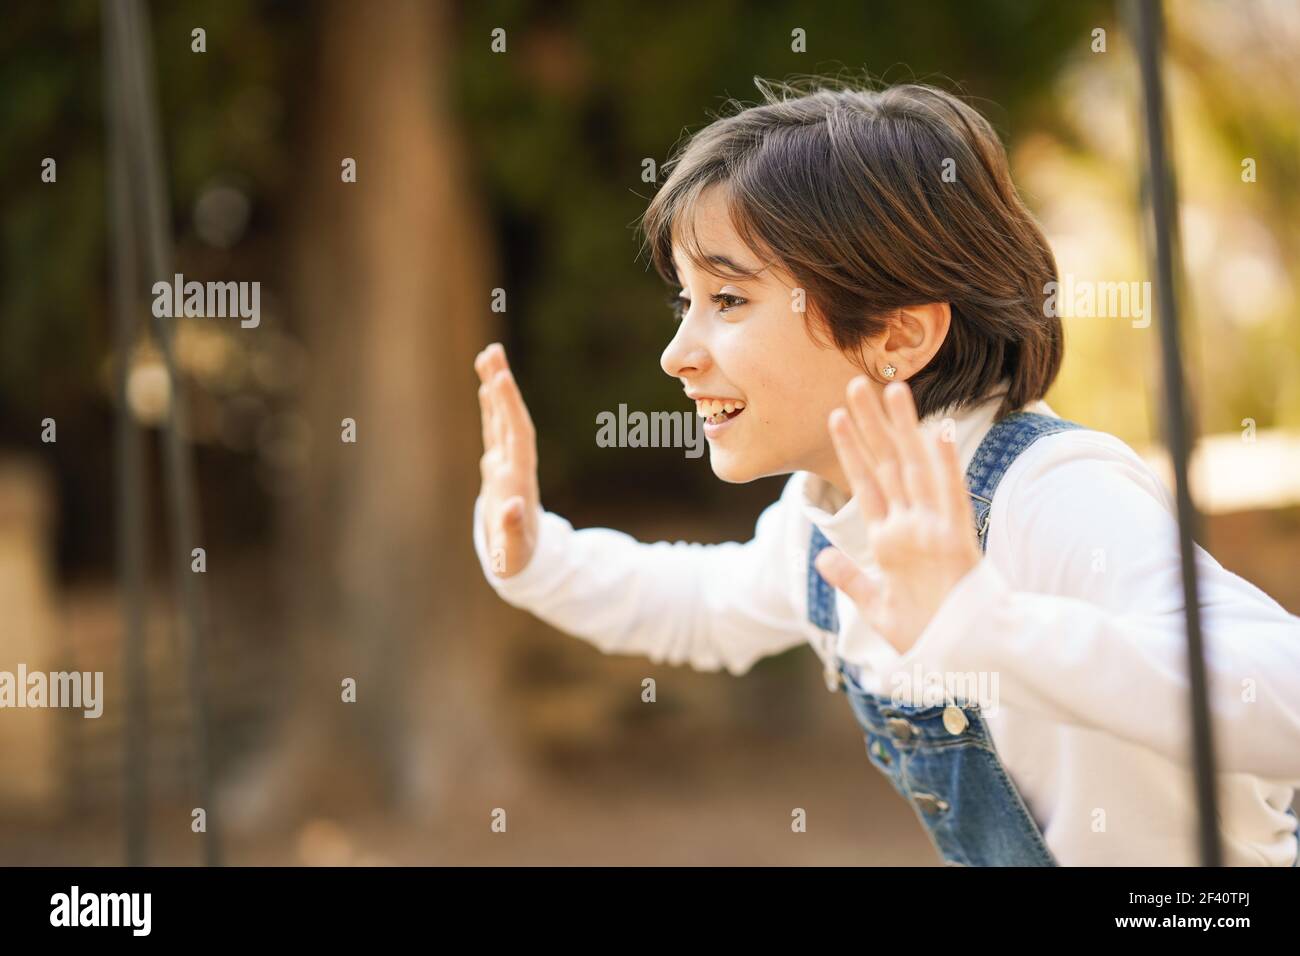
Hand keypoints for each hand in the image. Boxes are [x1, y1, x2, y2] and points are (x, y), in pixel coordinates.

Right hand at [474, 343, 539, 577]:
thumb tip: (515, 507)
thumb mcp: (513, 551)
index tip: (499, 378)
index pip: (517, 436)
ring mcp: (506, 463)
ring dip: (496, 389)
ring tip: (489, 355)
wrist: (524, 559)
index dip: (509, 408)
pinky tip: (487, 384)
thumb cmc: (516, 559)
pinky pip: (494, 429)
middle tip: (493, 352)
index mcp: (518, 480)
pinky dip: (490, 407)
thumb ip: (514, 531)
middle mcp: (514, 465)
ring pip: (502, 419)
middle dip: (502, 386)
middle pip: (511, 419)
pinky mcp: (497, 466)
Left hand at [814, 377, 980, 654]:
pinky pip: (952, 498)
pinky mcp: (957, 542)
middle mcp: (911, 526)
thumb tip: (823, 557)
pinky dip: (946, 466)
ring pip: (917, 470)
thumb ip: (851, 580)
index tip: (836, 416)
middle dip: (871, 425)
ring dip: (904, 430)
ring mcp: (934, 530)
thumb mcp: (877, 608)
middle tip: (855, 383)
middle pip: (887, 465)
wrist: (963, 660)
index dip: (851, 450)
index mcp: (891, 539)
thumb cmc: (927, 636)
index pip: (866, 484)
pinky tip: (939, 431)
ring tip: (892, 390)